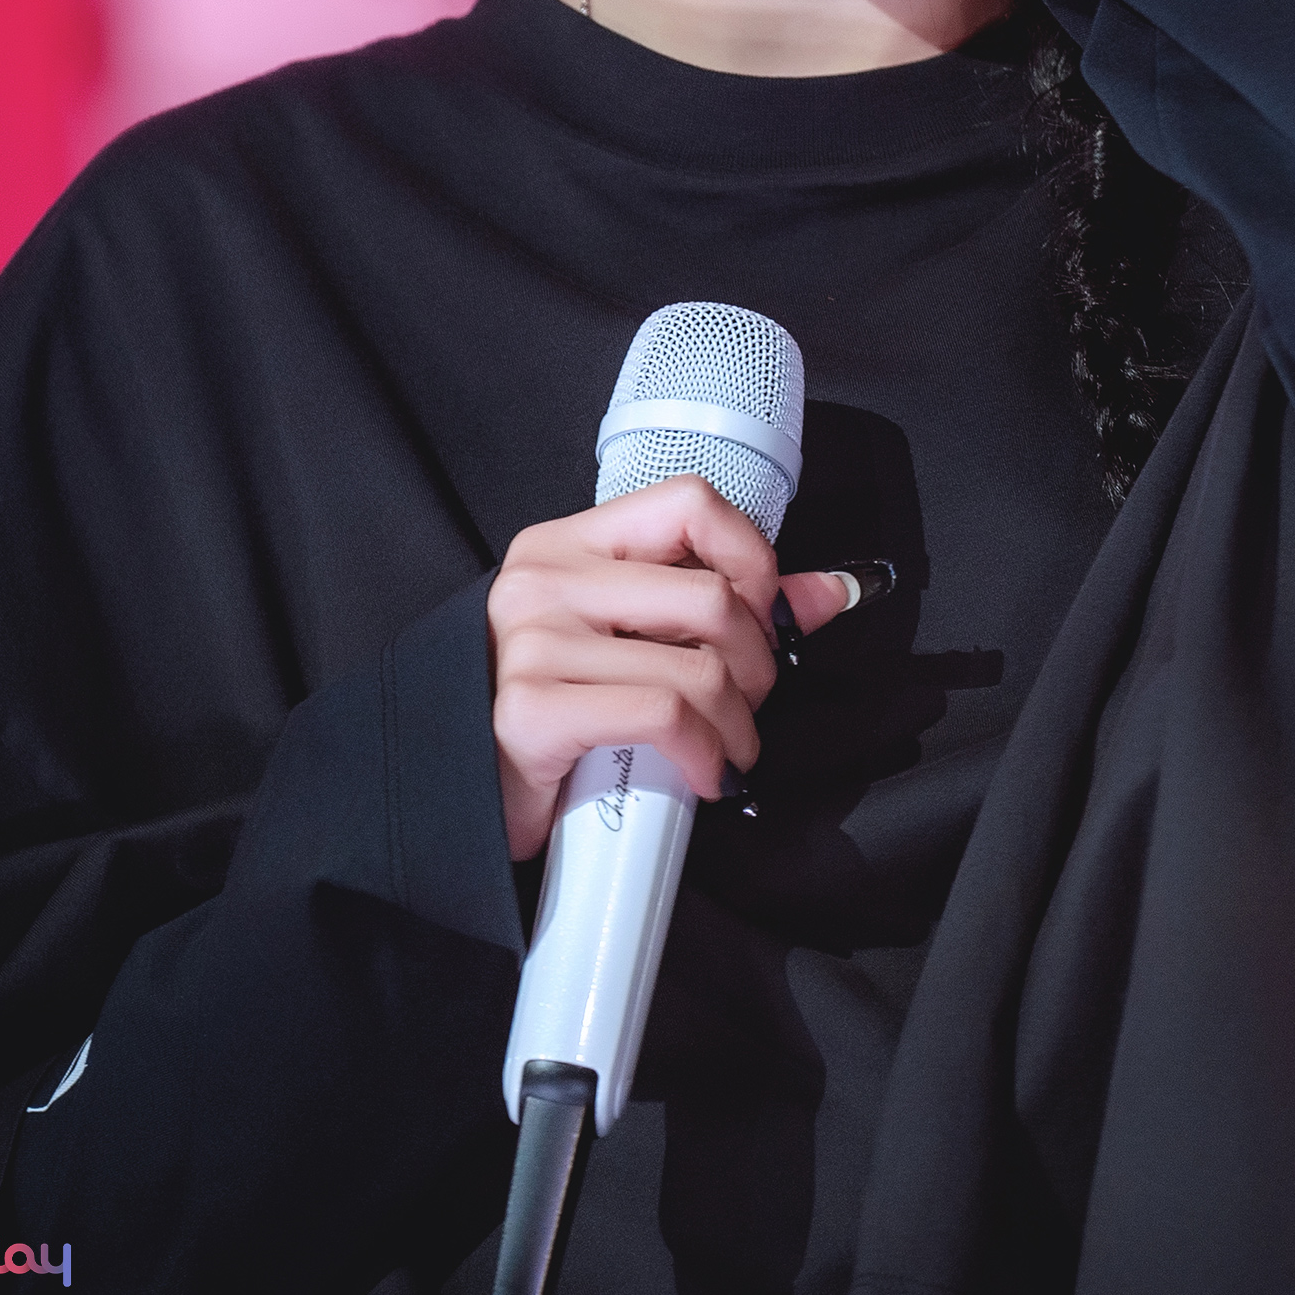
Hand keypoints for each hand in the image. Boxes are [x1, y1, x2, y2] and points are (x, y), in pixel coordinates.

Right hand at [488, 477, 852, 858]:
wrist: (464, 791)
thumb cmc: (556, 708)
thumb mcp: (631, 640)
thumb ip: (726, 608)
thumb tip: (830, 592)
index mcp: (570, 544)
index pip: (689, 503)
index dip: (752, 558)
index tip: (766, 617)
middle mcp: (546, 579)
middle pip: (711, 597)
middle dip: (758, 664)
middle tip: (748, 704)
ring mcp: (534, 641)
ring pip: (698, 668)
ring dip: (738, 726)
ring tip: (729, 749)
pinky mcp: (532, 707)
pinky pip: (664, 717)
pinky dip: (707, 755)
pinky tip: (706, 775)